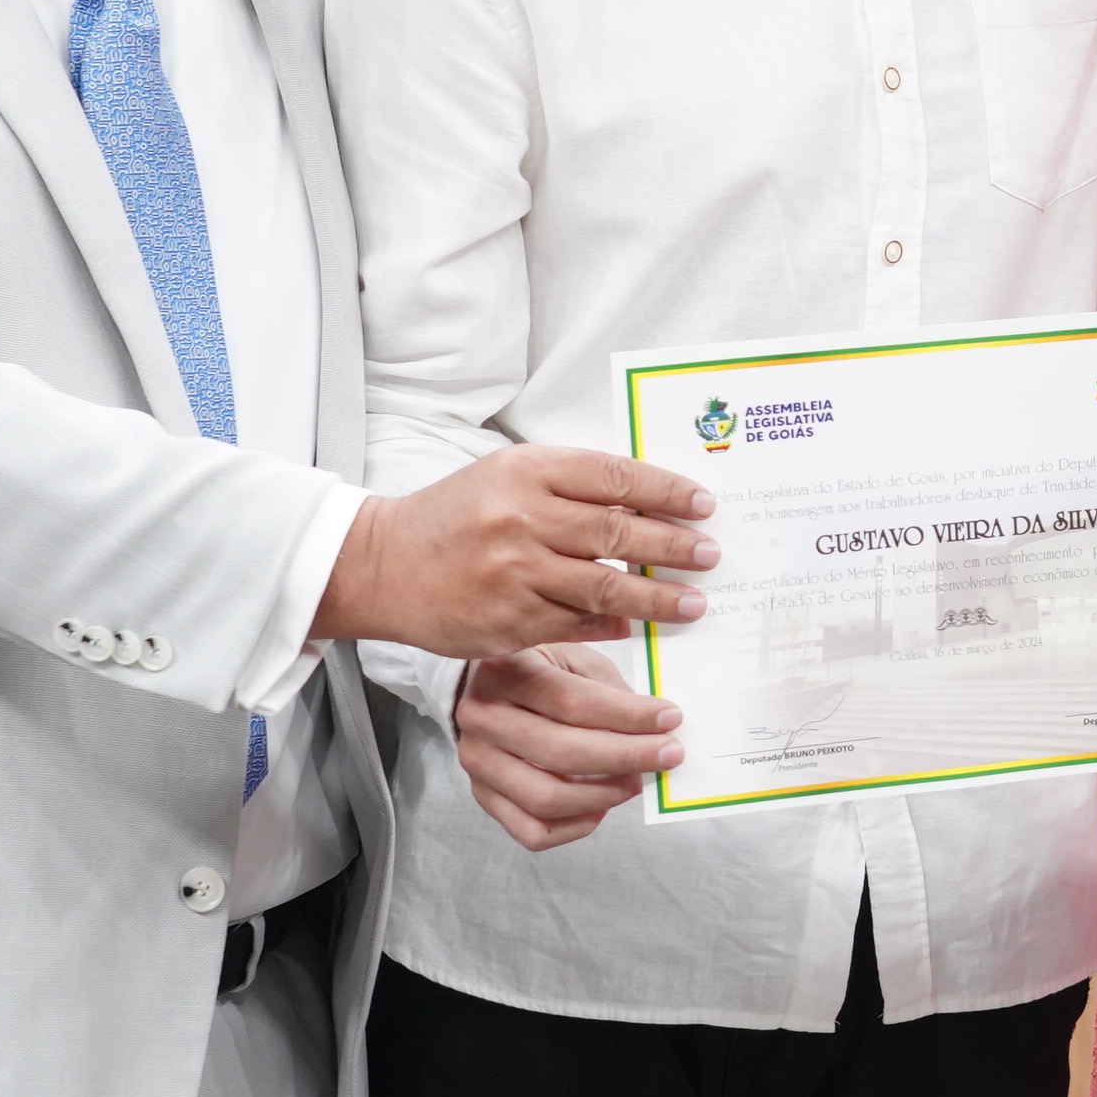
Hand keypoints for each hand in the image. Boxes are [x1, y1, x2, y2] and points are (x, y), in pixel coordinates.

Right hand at [314, 444, 714, 663]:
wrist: (386, 565)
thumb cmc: (458, 516)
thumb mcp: (509, 476)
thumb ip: (572, 486)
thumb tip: (647, 505)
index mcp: (525, 471)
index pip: (614, 476)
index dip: (667, 491)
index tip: (704, 505)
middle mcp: (520, 518)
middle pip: (618, 532)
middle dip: (674, 546)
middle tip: (710, 556)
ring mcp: (514, 574)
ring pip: (605, 587)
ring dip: (658, 597)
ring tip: (693, 602)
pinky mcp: (508, 622)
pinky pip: (576, 625)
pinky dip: (612, 626)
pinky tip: (638, 626)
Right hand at [451, 642, 677, 851]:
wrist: (484, 691)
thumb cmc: (540, 670)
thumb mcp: (573, 657)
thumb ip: (608, 688)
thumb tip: (659, 725)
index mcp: (502, 672)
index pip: (572, 702)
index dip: (627, 715)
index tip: (671, 718)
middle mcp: (481, 720)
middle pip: (560, 752)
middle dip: (626, 756)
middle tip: (670, 754)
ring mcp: (477, 764)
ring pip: (546, 798)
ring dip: (605, 794)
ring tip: (637, 780)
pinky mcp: (484, 797)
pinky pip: (534, 831)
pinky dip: (577, 824)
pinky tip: (604, 804)